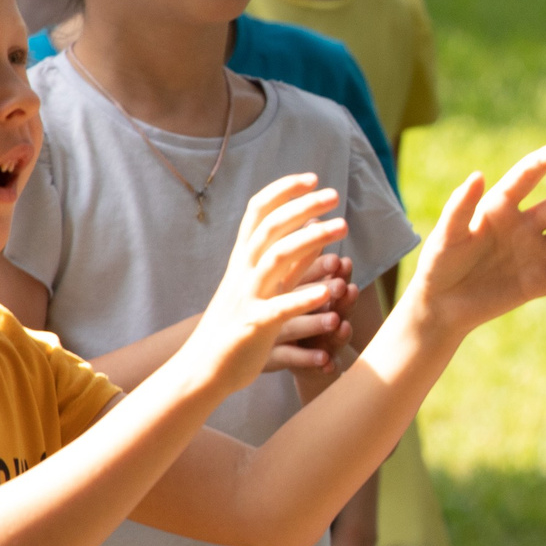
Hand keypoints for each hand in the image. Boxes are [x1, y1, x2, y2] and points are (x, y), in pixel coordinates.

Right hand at [177, 176, 351, 399]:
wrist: (203, 369)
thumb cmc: (239, 323)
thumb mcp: (261, 285)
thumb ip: (286, 257)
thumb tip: (313, 225)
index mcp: (245, 260)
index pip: (258, 213)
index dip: (282, 192)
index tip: (313, 177)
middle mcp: (243, 272)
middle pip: (270, 227)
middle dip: (302, 206)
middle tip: (334, 194)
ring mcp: (247, 297)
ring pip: (276, 258)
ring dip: (310, 239)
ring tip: (342, 226)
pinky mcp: (253, 326)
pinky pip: (280, 308)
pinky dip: (304, 298)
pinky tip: (330, 292)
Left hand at [406, 146, 545, 342]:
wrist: (442, 306)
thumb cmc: (439, 265)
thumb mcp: (445, 236)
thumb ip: (460, 207)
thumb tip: (478, 175)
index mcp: (498, 209)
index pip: (522, 181)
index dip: (539, 165)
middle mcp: (523, 228)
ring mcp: (534, 255)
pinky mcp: (538, 283)